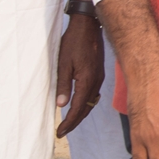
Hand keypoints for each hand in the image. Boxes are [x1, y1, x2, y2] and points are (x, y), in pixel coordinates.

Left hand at [55, 14, 104, 136]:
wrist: (88, 26)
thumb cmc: (73, 42)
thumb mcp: (63, 64)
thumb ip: (63, 85)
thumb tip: (61, 105)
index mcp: (87, 80)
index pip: (77, 108)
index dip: (68, 122)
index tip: (59, 132)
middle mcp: (96, 81)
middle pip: (86, 108)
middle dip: (74, 121)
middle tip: (62, 131)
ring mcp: (99, 77)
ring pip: (91, 102)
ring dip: (80, 113)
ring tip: (69, 121)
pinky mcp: (99, 72)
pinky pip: (93, 93)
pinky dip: (86, 103)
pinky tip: (79, 104)